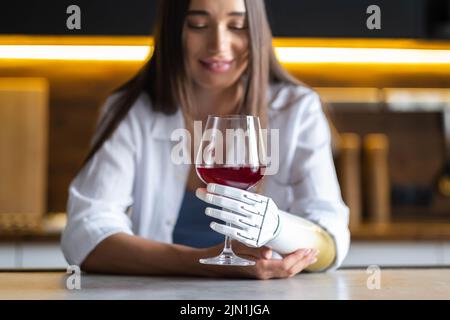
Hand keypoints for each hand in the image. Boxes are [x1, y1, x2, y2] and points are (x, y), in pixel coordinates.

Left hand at [196, 183, 280, 247]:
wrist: (275, 228)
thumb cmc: (258, 210)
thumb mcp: (252, 200)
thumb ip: (233, 195)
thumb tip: (205, 189)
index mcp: (259, 201)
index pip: (239, 193)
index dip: (224, 189)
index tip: (210, 186)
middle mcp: (257, 213)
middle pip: (235, 205)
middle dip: (218, 199)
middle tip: (205, 196)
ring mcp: (255, 226)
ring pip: (234, 219)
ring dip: (219, 214)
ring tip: (207, 210)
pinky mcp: (251, 238)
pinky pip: (234, 233)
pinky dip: (222, 229)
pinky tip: (213, 224)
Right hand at [204, 240, 318, 279]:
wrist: (213, 263)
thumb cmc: (225, 252)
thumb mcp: (239, 245)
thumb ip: (254, 248)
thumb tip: (269, 251)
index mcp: (259, 268)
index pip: (285, 265)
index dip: (298, 258)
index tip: (307, 249)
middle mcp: (263, 274)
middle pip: (290, 271)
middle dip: (304, 261)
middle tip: (314, 252)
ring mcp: (263, 275)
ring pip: (287, 273)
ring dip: (300, 264)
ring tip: (310, 256)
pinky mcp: (261, 272)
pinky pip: (281, 271)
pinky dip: (292, 265)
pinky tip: (295, 259)